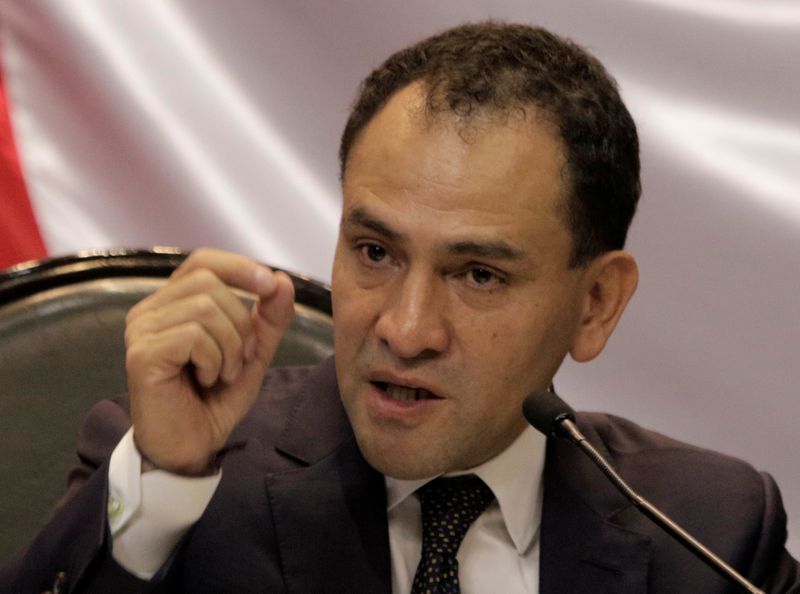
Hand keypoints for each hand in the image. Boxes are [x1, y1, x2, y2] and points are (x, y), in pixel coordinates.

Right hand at [124, 248, 294, 473]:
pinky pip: (195, 335)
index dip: (239, 266)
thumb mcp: (253, 352)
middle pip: (209, 282)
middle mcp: (149, 310)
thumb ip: (269, 318)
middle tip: (238, 360)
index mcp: (172, 303)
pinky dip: (214, 360)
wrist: (192, 447)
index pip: (203, 262)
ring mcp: (141, 331)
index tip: (270, 284)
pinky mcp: (142, 354)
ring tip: (222, 374)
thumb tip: (281, 280)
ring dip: (230, 346)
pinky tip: (205, 381)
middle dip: (240, 322)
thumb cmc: (214, 400)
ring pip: (205, 308)